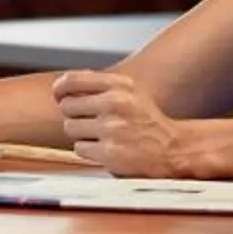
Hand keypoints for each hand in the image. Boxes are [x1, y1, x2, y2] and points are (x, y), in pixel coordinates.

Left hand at [54, 70, 191, 177]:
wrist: (174, 149)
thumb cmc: (148, 121)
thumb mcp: (131, 92)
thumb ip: (100, 86)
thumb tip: (63, 85)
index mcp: (120, 85)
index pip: (73, 80)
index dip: (60, 89)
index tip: (59, 95)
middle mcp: (116, 103)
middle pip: (67, 105)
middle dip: (75, 115)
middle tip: (90, 122)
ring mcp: (112, 128)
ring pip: (71, 128)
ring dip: (82, 134)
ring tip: (101, 136)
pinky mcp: (110, 152)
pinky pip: (79, 148)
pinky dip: (89, 151)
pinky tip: (106, 149)